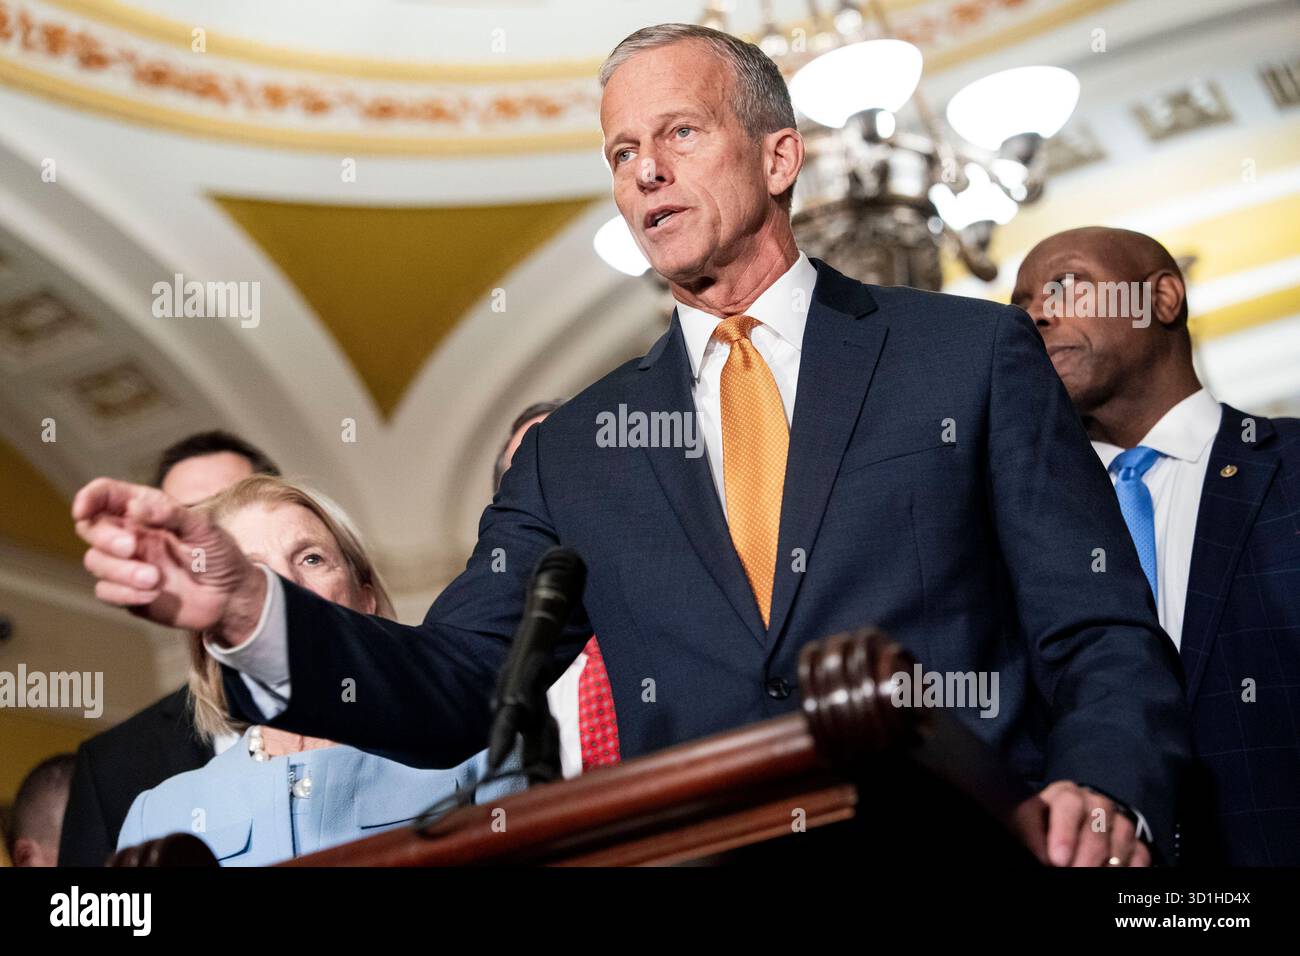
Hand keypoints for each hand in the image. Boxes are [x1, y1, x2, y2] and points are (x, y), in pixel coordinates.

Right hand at [72, 478, 265, 644]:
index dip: (89, 497)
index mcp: (147, 512)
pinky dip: (123, 593)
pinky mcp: (127, 592)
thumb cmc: (220, 555)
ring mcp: (127, 564)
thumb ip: (170, 514)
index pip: (106, 495)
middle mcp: (131, 535)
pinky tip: (151, 595)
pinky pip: (105, 591)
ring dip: (120, 571)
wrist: (231, 596)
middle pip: (91, 528)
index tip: (82, 509)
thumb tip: (134, 507)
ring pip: (95, 561)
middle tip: (132, 547)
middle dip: (105, 538)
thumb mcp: (203, 528)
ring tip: (155, 578)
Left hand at [1015, 780, 1150, 866]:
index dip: (1064, 832)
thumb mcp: (1027, 826)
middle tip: (1075, 873)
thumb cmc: (1039, 829)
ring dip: (1109, 862)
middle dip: (1087, 854)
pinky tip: (1113, 873)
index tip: (1057, 859)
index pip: (1069, 804)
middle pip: (1098, 823)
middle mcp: (1094, 803)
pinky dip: (1130, 865)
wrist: (1057, 834)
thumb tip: (1045, 856)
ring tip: (1093, 875)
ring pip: (1122, 836)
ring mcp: (1116, 820)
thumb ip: (1032, 836)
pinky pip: (1139, 851)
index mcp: (1065, 794)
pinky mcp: (1133, 840)